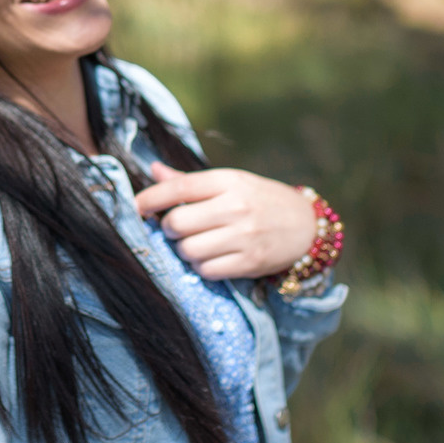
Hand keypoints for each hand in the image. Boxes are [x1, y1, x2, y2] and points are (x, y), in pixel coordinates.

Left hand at [132, 163, 317, 281]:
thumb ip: (190, 182)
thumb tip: (153, 170)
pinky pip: (206, 271)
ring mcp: (244, 236)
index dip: (150, 198)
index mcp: (228, 181)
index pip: (179, 188)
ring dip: (184, 251)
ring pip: (188, 250)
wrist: (306, 225)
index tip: (137, 207)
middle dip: (169, 229)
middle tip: (177, 229)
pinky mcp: (250, 262)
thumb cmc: (260, 200)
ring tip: (194, 244)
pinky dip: (201, 268)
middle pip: (177, 223)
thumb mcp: (231, 182)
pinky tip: (210, 258)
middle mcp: (236, 207)